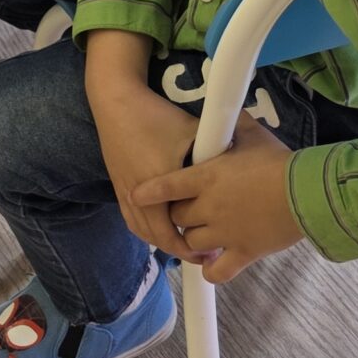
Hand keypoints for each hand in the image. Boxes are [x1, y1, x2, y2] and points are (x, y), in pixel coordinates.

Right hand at [93, 79, 198, 256]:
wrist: (116, 102)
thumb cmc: (156, 116)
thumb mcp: (191, 131)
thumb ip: (213, 150)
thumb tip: (241, 162)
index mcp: (159, 187)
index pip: (174, 235)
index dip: (194, 249)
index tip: (214, 253)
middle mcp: (139, 197)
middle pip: (159, 239)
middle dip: (182, 251)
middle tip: (205, 255)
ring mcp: (125, 193)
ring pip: (143, 232)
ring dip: (164, 242)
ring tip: (186, 245)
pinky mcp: (118, 187)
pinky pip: (132, 221)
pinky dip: (148, 231)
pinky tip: (163, 229)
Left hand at [131, 113, 300, 283]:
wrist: (305, 192)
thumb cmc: (277, 161)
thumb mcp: (251, 134)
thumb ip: (232, 125)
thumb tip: (226, 110)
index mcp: (206, 177)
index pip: (166, 186)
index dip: (149, 192)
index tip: (137, 194)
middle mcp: (208, 207)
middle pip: (178, 216)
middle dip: (180, 213)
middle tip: (190, 209)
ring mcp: (224, 232)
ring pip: (193, 242)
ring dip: (194, 238)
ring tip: (203, 232)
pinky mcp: (243, 252)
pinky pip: (218, 270)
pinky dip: (212, 270)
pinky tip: (211, 265)